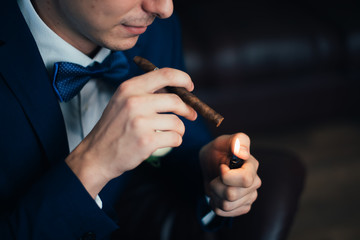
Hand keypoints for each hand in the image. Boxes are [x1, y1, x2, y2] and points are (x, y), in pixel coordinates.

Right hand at [66, 68, 196, 197]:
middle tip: (191, 115)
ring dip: (179, 130)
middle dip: (188, 109)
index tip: (190, 87)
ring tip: (170, 133)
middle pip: (176, 101)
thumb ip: (146, 92)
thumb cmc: (114, 128)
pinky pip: (175, 138)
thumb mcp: (123, 101)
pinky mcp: (146, 141)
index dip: (183, 79)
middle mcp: (134, 101)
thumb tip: (177, 90)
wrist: (97, 154)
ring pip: (177, 122)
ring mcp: (140, 122)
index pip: (165, 74)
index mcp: (130, 88)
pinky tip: (164, 142)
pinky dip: (175, 141)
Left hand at [199, 133, 260, 216]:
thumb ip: (236, 141)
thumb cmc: (217, 151)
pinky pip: (224, 212)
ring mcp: (250, 196)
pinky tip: (217, 193)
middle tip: (215, 176)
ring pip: (227, 205)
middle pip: (232, 194)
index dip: (227, 177)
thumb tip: (243, 153)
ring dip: (214, 194)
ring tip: (215, 184)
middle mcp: (254, 182)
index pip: (245, 180)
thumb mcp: (223, 141)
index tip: (221, 167)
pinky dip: (215, 204)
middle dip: (216, 185)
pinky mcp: (243, 207)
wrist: (210, 164)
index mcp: (252, 166)